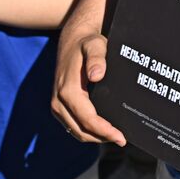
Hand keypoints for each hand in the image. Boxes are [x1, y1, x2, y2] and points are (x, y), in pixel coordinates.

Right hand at [51, 24, 125, 144]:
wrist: (72, 39)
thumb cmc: (87, 42)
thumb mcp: (95, 45)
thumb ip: (97, 59)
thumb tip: (97, 75)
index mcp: (67, 91)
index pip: (87, 120)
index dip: (105, 131)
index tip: (121, 137)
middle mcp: (58, 101)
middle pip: (81, 131)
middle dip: (102, 138)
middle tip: (122, 139)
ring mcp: (57, 106)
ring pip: (76, 131)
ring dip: (95, 137)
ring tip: (115, 136)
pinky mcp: (59, 107)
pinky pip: (73, 126)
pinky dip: (87, 131)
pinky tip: (103, 129)